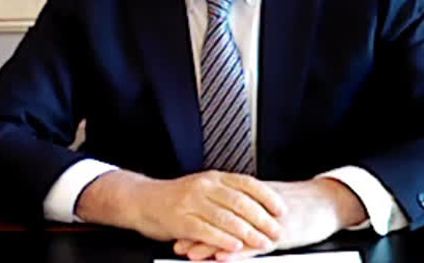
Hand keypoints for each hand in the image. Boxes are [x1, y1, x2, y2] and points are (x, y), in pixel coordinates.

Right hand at [76, 170, 286, 253]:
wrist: (142, 200)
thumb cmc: (175, 197)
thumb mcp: (203, 187)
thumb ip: (226, 193)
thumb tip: (257, 204)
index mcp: (214, 177)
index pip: (247, 183)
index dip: (267, 196)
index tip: (281, 209)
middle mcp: (205, 186)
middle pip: (241, 202)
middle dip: (262, 218)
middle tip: (277, 230)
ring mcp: (192, 202)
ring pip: (226, 217)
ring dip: (248, 232)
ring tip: (262, 242)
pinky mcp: (181, 220)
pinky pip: (207, 231)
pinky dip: (223, 240)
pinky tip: (235, 247)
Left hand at [172, 178, 367, 260]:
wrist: (327, 201)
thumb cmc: (302, 203)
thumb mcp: (272, 201)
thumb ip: (252, 205)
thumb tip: (232, 209)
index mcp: (251, 197)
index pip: (218, 208)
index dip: (198, 218)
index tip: (179, 227)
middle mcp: (255, 207)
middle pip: (220, 220)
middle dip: (198, 233)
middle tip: (179, 243)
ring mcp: (266, 221)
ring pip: (233, 233)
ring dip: (211, 244)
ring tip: (192, 253)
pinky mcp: (280, 234)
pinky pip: (255, 245)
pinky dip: (237, 252)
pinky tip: (223, 258)